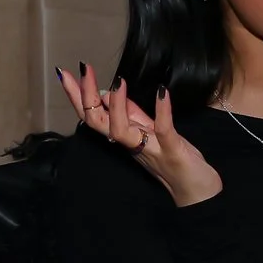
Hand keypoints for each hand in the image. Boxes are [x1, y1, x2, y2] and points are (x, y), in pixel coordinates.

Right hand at [57, 64, 223, 207]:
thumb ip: (132, 114)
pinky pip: (163, 130)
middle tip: (83, 70)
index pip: (94, 116)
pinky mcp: (172, 151)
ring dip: (117, 105)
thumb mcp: (151, 132)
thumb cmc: (174, 160)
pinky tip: (162, 91)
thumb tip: (109, 93)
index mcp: (125, 138)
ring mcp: (151, 149)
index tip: (66, 74)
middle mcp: (132, 144)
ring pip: (121, 131)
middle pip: (98, 122)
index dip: (78, 97)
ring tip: (118, 81)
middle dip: (85, 96)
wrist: (196, 192)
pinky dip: (162, 110)